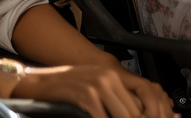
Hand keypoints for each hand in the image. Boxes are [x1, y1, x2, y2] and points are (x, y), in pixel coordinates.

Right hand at [18, 64, 174, 117]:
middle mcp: (109, 78)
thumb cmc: (67, 88)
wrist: (39, 81)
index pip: (142, 99)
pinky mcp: (85, 96)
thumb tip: (135, 113)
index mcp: (114, 76)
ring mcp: (98, 86)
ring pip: (123, 115)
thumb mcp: (95, 87)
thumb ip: (115, 98)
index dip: (150, 115)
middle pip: (134, 111)